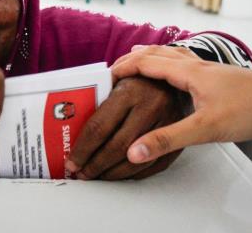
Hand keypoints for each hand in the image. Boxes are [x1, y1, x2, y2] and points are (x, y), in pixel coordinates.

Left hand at [65, 76, 184, 179]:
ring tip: (96, 176)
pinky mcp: (179, 139)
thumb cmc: (140, 77)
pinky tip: (118, 174)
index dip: (83, 149)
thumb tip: (71, 125)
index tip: (71, 162)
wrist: (177, 76)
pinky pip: (153, 165)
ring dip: (112, 174)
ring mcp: (168, 125)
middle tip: (81, 174)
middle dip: (95, 165)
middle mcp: (151, 108)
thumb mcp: (118, 76)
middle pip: (116, 147)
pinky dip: (133, 173)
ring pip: (136, 160)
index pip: (100, 127)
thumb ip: (98, 96)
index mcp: (130, 91)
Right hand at [112, 45, 251, 162]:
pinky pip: (184, 60)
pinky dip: (169, 59)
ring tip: (135, 59)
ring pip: (171, 53)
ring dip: (149, 56)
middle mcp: (195, 64)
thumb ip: (167, 140)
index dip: (122, 69)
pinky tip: (175, 67)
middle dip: (131, 60)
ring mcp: (208, 68)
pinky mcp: (217, 75)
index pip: (145, 63)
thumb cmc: (250, 110)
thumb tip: (133, 151)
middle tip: (113, 70)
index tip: (104, 77)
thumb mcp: (205, 129)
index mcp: (188, 72)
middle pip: (155, 54)